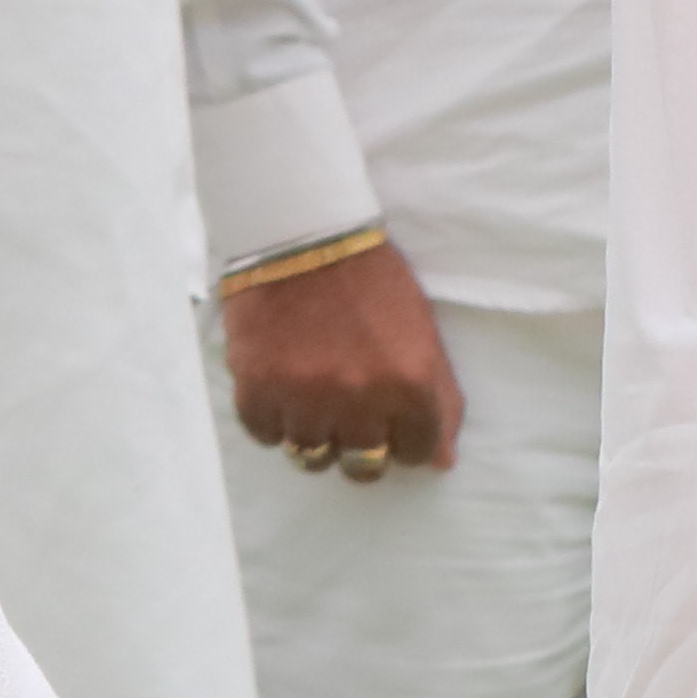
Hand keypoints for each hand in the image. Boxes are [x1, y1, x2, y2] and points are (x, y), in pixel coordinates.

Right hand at [222, 235, 462, 478]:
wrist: (299, 231)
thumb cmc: (370, 280)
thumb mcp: (421, 336)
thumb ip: (438, 401)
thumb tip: (440, 461)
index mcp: (409, 387)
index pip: (415, 454)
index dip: (403, 438)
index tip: (388, 419)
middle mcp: (360, 400)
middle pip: (363, 466)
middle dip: (361, 447)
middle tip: (347, 417)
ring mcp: (305, 396)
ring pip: (310, 455)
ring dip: (313, 434)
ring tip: (308, 404)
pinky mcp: (256, 383)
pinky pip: (263, 432)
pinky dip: (270, 420)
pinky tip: (277, 394)